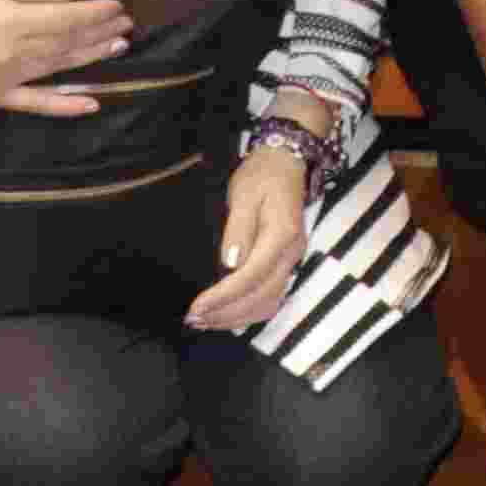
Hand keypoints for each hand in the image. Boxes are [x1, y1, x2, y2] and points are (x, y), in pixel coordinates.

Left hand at [186, 140, 308, 332]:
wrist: (285, 164)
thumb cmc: (262, 177)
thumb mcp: (245, 195)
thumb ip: (238, 229)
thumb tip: (229, 263)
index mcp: (282, 236)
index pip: (252, 276)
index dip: (223, 296)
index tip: (196, 306)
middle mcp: (291, 254)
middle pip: (261, 297)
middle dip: (226, 313)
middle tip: (194, 319)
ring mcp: (291, 260)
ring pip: (269, 303)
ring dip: (237, 317)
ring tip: (205, 321)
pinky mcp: (285, 264)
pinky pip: (270, 297)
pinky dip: (248, 311)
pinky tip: (226, 313)